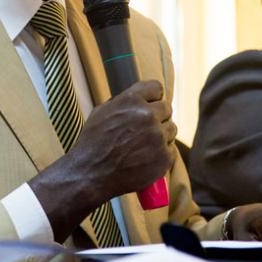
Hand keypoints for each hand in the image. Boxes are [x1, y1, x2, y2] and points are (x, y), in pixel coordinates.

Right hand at [71, 79, 174, 200]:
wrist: (91, 174)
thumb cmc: (92, 143)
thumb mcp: (101, 112)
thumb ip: (124, 102)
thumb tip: (140, 99)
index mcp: (132, 100)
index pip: (156, 88)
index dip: (152, 97)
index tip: (149, 105)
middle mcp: (148, 115)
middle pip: (166, 109)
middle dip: (157, 117)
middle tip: (144, 130)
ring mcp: (158, 137)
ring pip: (171, 129)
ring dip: (161, 135)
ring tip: (143, 146)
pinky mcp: (164, 157)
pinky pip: (170, 150)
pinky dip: (160, 155)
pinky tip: (145, 159)